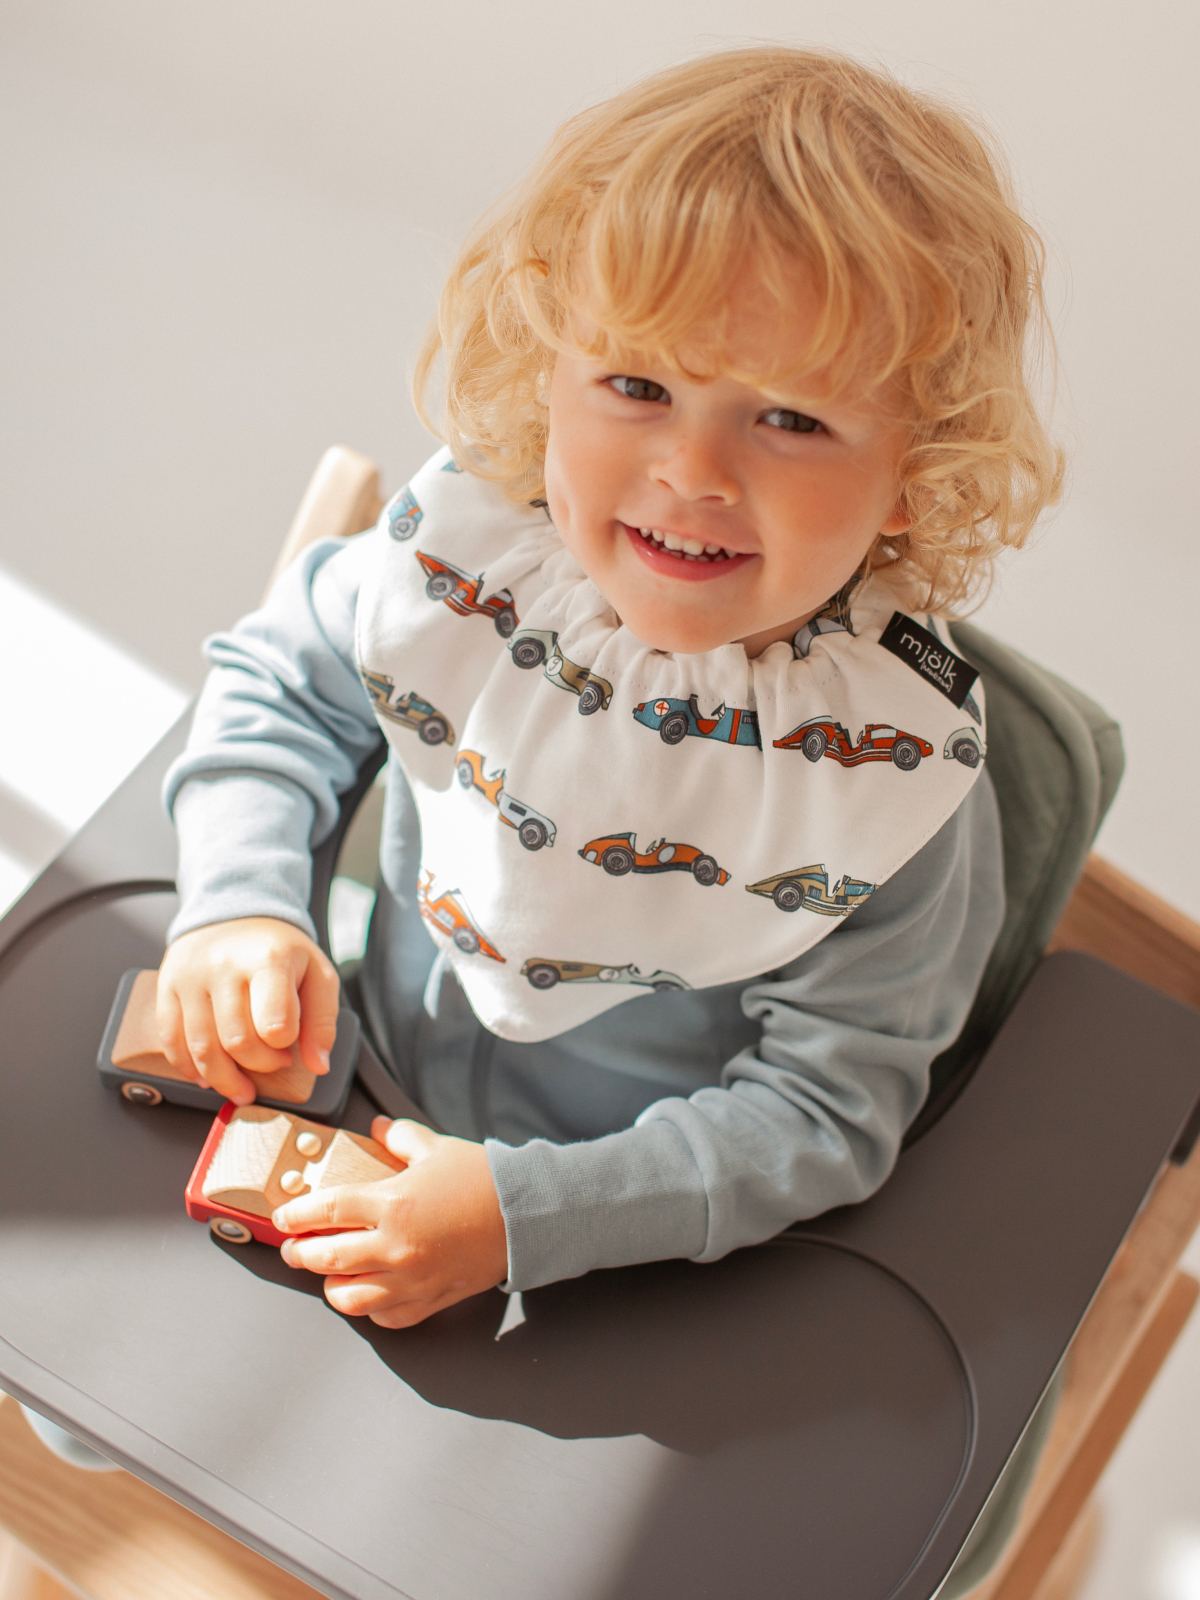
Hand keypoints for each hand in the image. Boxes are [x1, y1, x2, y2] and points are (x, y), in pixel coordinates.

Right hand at [157, 917, 338, 1103]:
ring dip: (224, 1080)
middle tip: (271, 1061)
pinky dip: (189, 1068)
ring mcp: (191, 976)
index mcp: (269, 960)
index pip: (274, 1025)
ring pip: (202, 1048)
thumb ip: (322, 1022)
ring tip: (241, 1086)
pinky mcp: (168, 986)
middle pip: (238, 1042)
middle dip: (260, 1065)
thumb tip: (319, 1065)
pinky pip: (171, 1040)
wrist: (236, 912)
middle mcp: (224, 966)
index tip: (289, 1046)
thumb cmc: (280, 949)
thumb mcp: (318, 974)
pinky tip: (206, 1076)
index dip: (284, 1047)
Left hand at [272, 1118, 509, 1327]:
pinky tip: (368, 1293)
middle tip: (294, 1247)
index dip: (295, 1215)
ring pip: (349, 1298)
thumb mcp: (436, 1148)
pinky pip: (387, 1317)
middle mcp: (396, 1246)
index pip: (324, 1211)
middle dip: (300, 1253)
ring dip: (331, 1287)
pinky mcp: (431, 1299)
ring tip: (329, 1274)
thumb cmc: (483, 1180)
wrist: (527, 1214)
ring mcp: (412, 1278)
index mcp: (392, 1203)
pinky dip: (371, 1309)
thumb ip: (399, 1137)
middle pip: (325, 1259)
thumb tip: (377, 1128)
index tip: (283, 1216)